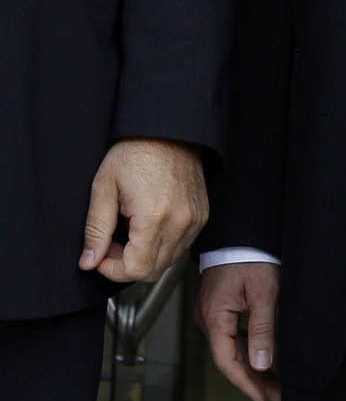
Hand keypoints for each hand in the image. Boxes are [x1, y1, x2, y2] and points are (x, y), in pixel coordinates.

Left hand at [79, 138, 207, 283]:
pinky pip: (181, 246)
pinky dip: (163, 245)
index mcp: (154, 217)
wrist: (167, 129)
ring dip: (146, 256)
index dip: (112, 270)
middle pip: (153, 270)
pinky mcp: (201, 216)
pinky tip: (149, 226)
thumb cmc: (136, 151)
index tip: (101, 257)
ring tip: (130, 231)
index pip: (135, 269)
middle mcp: (180, 222)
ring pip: (168, 261)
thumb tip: (89, 260)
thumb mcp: (104, 187)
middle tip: (113, 243)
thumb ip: (96, 230)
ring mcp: (194, 220)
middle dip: (127, 264)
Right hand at [196, 262, 281, 400]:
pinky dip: (246, 348)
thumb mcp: (264, 292)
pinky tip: (261, 356)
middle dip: (252, 378)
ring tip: (273, 381)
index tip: (262, 398)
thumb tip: (262, 364)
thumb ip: (263, 330)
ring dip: (250, 364)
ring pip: (229, 347)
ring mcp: (210, 311)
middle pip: (228, 357)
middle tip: (275, 393)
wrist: (244, 230)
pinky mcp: (217, 306)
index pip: (227, 361)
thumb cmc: (252, 254)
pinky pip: (230, 335)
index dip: (245, 383)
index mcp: (214, 316)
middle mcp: (207, 317)